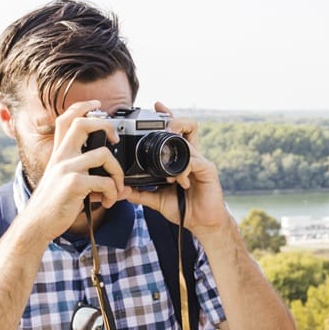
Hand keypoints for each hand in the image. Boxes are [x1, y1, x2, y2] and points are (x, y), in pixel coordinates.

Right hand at [24, 100, 124, 238]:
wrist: (37, 224)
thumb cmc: (54, 204)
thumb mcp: (63, 181)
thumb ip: (83, 173)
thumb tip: (113, 179)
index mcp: (59, 153)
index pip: (65, 119)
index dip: (81, 106)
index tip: (96, 104)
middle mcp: (61, 156)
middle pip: (82, 124)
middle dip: (106, 125)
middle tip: (116, 138)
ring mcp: (67, 168)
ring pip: (104, 154)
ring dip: (118, 173)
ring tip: (116, 189)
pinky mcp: (74, 183)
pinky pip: (105, 181)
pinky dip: (113, 192)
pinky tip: (107, 202)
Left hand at [122, 102, 232, 237]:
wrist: (202, 224)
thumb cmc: (184, 209)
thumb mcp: (156, 199)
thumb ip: (140, 193)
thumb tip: (120, 190)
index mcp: (180, 160)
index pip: (176, 132)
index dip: (168, 117)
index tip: (156, 106)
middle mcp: (192, 156)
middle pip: (188, 126)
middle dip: (174, 119)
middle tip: (163, 120)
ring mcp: (201, 162)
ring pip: (190, 140)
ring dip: (176, 145)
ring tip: (167, 161)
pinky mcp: (208, 170)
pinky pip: (194, 161)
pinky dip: (182, 169)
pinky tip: (178, 181)